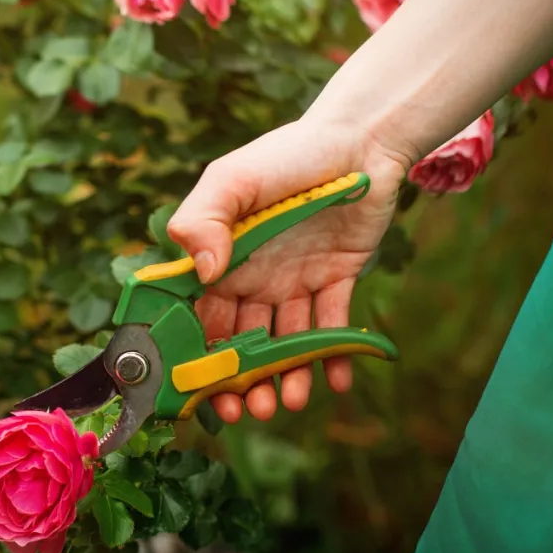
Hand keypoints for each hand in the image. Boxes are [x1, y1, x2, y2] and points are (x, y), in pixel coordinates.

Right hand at [166, 116, 410, 422]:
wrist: (359, 139)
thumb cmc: (286, 154)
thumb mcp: (232, 178)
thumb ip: (203, 219)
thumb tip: (204, 274)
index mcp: (219, 259)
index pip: (197, 317)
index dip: (194, 356)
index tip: (195, 390)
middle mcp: (251, 277)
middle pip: (239, 342)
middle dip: (238, 381)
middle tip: (246, 412)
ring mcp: (293, 281)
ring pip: (283, 343)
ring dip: (284, 377)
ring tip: (290, 405)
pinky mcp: (336, 280)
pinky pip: (332, 327)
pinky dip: (333, 356)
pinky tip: (335, 382)